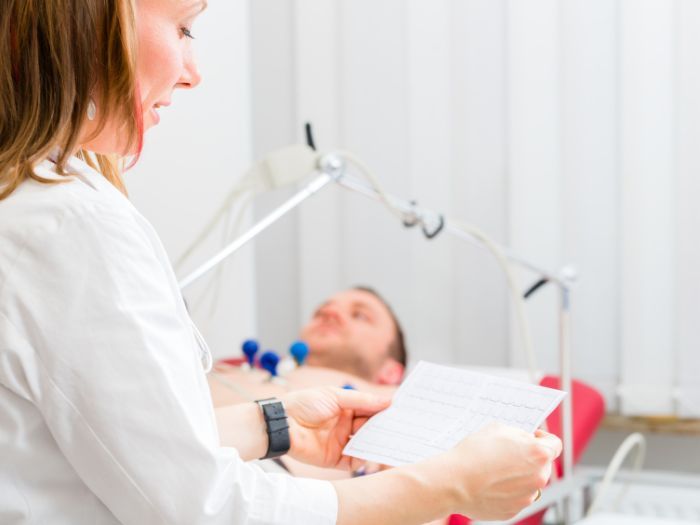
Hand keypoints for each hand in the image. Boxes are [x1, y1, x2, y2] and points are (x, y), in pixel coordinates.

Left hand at [281, 387, 390, 469]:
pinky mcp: (333, 458)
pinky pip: (352, 461)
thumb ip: (362, 400)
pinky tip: (368, 456)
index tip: (402, 413)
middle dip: (383, 429)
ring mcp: (340, 442)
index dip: (384, 411)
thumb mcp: (335, 396)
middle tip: (400, 431)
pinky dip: (361, 460)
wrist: (281, 423)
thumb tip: (388, 400)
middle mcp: (345, 425)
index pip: (370, 410)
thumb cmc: (305, 403)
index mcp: (346, 408)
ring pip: (364, 445)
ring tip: (389, 444)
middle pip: (370, 429)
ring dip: (375, 445)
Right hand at [443, 423, 561, 520]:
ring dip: (518, 475)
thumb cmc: (473, 454)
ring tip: (494, 469)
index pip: (555, 444)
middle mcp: (538, 478)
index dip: (543, 437)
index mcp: (538, 455)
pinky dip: (507, 490)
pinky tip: (490, 482)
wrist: (454, 481)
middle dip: (528, 457)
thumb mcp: (498, 428)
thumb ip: (518, 434)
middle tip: (506, 452)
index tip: (532, 437)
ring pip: (529, 481)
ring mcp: (527, 497)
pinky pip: (516, 496)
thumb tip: (523, 440)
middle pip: (542, 464)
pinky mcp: (514, 511)